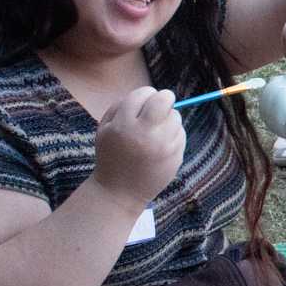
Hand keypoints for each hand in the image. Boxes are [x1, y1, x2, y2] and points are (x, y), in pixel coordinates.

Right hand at [91, 86, 185, 209]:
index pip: (142, 94)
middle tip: (161, 105)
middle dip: (165, 98)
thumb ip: (121, 106)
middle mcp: (144, 134)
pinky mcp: (175, 156)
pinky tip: (161, 147)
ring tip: (156, 132)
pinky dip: (173, 135)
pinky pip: (181, 134)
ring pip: (175, 116)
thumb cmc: (112, 156)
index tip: (144, 102)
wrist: (119, 193)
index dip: (145, 95)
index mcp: (123, 125)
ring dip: (168, 119)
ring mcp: (163, 145)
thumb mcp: (104, 129)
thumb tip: (149, 92)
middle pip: (164, 99)